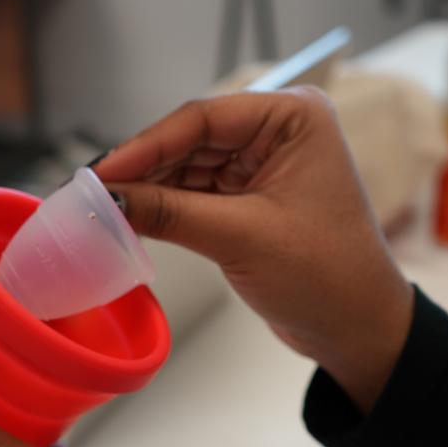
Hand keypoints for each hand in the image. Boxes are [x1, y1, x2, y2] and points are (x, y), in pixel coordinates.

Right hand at [95, 89, 413, 411]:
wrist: (357, 329)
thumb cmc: (328, 276)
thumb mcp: (242, 238)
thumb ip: (170, 213)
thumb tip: (108, 199)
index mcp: (293, 117)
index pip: (203, 119)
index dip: (146, 145)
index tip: (103, 171)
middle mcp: (278, 131)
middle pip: (189, 140)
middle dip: (143, 167)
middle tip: (90, 192)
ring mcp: (263, 165)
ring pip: (187, 167)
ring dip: (148, 189)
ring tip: (102, 208)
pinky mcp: (249, 199)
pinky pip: (194, 193)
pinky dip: (163, 207)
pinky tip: (131, 218)